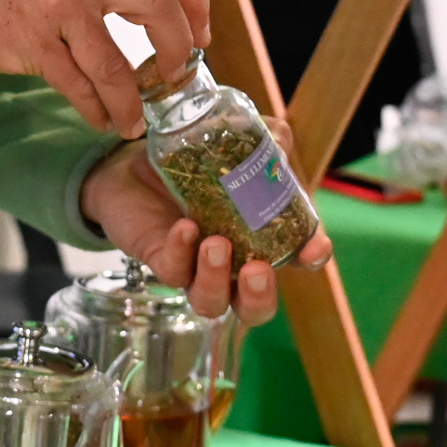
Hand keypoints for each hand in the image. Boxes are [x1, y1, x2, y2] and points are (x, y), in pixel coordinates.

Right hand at [0, 0, 211, 135]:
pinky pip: (78, 87)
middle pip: (158, 7)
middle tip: (176, 76)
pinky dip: (95, 110)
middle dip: (177, 50)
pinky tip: (99, 118)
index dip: (198, 3)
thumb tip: (164, 14)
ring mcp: (57, 6)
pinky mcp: (31, 42)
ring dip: (131, 103)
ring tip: (134, 122)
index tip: (203, 35)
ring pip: (116, 65)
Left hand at [79, 143, 330, 326]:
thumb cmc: (193, 160)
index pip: (296, 258)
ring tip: (216, 244)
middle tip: (257, 270)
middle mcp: (232, 264)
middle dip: (260, 296)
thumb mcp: (233, 142)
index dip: (311, 258)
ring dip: (217, 279)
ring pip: (211, 301)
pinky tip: (184, 228)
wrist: (132, 162)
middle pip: (255, 307)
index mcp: (261, 237)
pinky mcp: (162, 260)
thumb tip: (280, 140)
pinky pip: (172, 271)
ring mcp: (195, 267)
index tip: (314, 248)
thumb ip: (264, 138)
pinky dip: (180, 251)